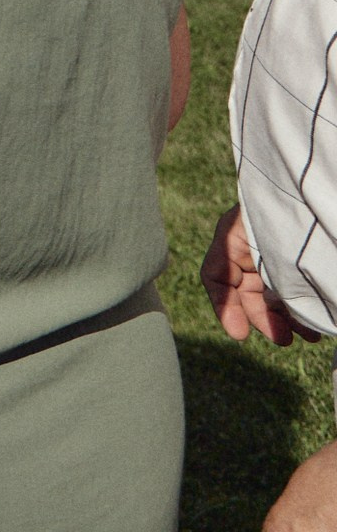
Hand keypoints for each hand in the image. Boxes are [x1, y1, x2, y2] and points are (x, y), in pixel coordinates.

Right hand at [204, 205, 316, 343]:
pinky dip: (302, 307)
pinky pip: (295, 288)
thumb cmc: (288, 214)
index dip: (224, 307)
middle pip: (247, 290)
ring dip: (287, 318)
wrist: (316, 191)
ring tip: (308, 337)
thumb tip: (239, 328)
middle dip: (264, 319)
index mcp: (234, 237)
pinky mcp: (299, 260)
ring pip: (275, 293)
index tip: (240, 335)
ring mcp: (276, 252)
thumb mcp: (256, 244)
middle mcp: (252, 246)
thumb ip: (242, 279)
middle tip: (284, 339)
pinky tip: (315, 322)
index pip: (216, 276)